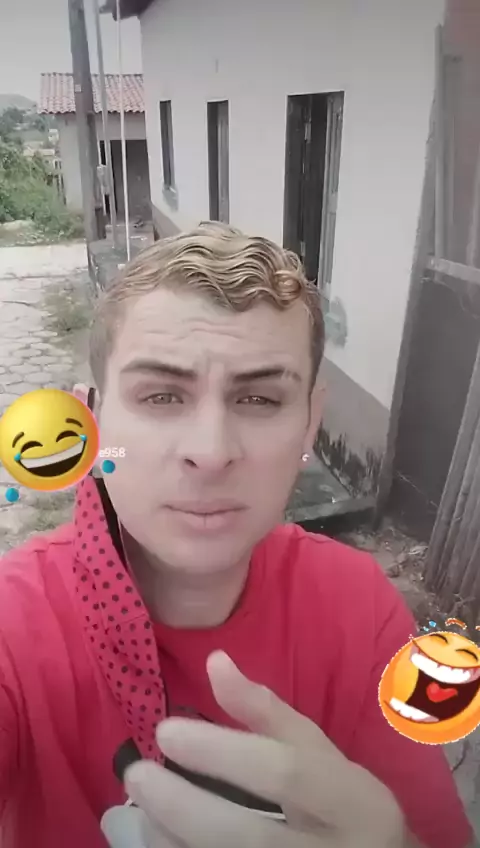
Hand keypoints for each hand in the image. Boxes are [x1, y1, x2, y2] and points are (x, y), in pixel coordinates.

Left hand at [123, 651, 406, 847]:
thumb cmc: (343, 806)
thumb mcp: (321, 753)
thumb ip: (267, 711)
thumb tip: (215, 662)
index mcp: (352, 802)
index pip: (283, 774)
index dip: (220, 753)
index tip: (167, 731)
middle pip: (244, 835)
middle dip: (179, 805)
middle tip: (136, 773)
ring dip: (170, 839)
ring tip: (141, 808)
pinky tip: (160, 838)